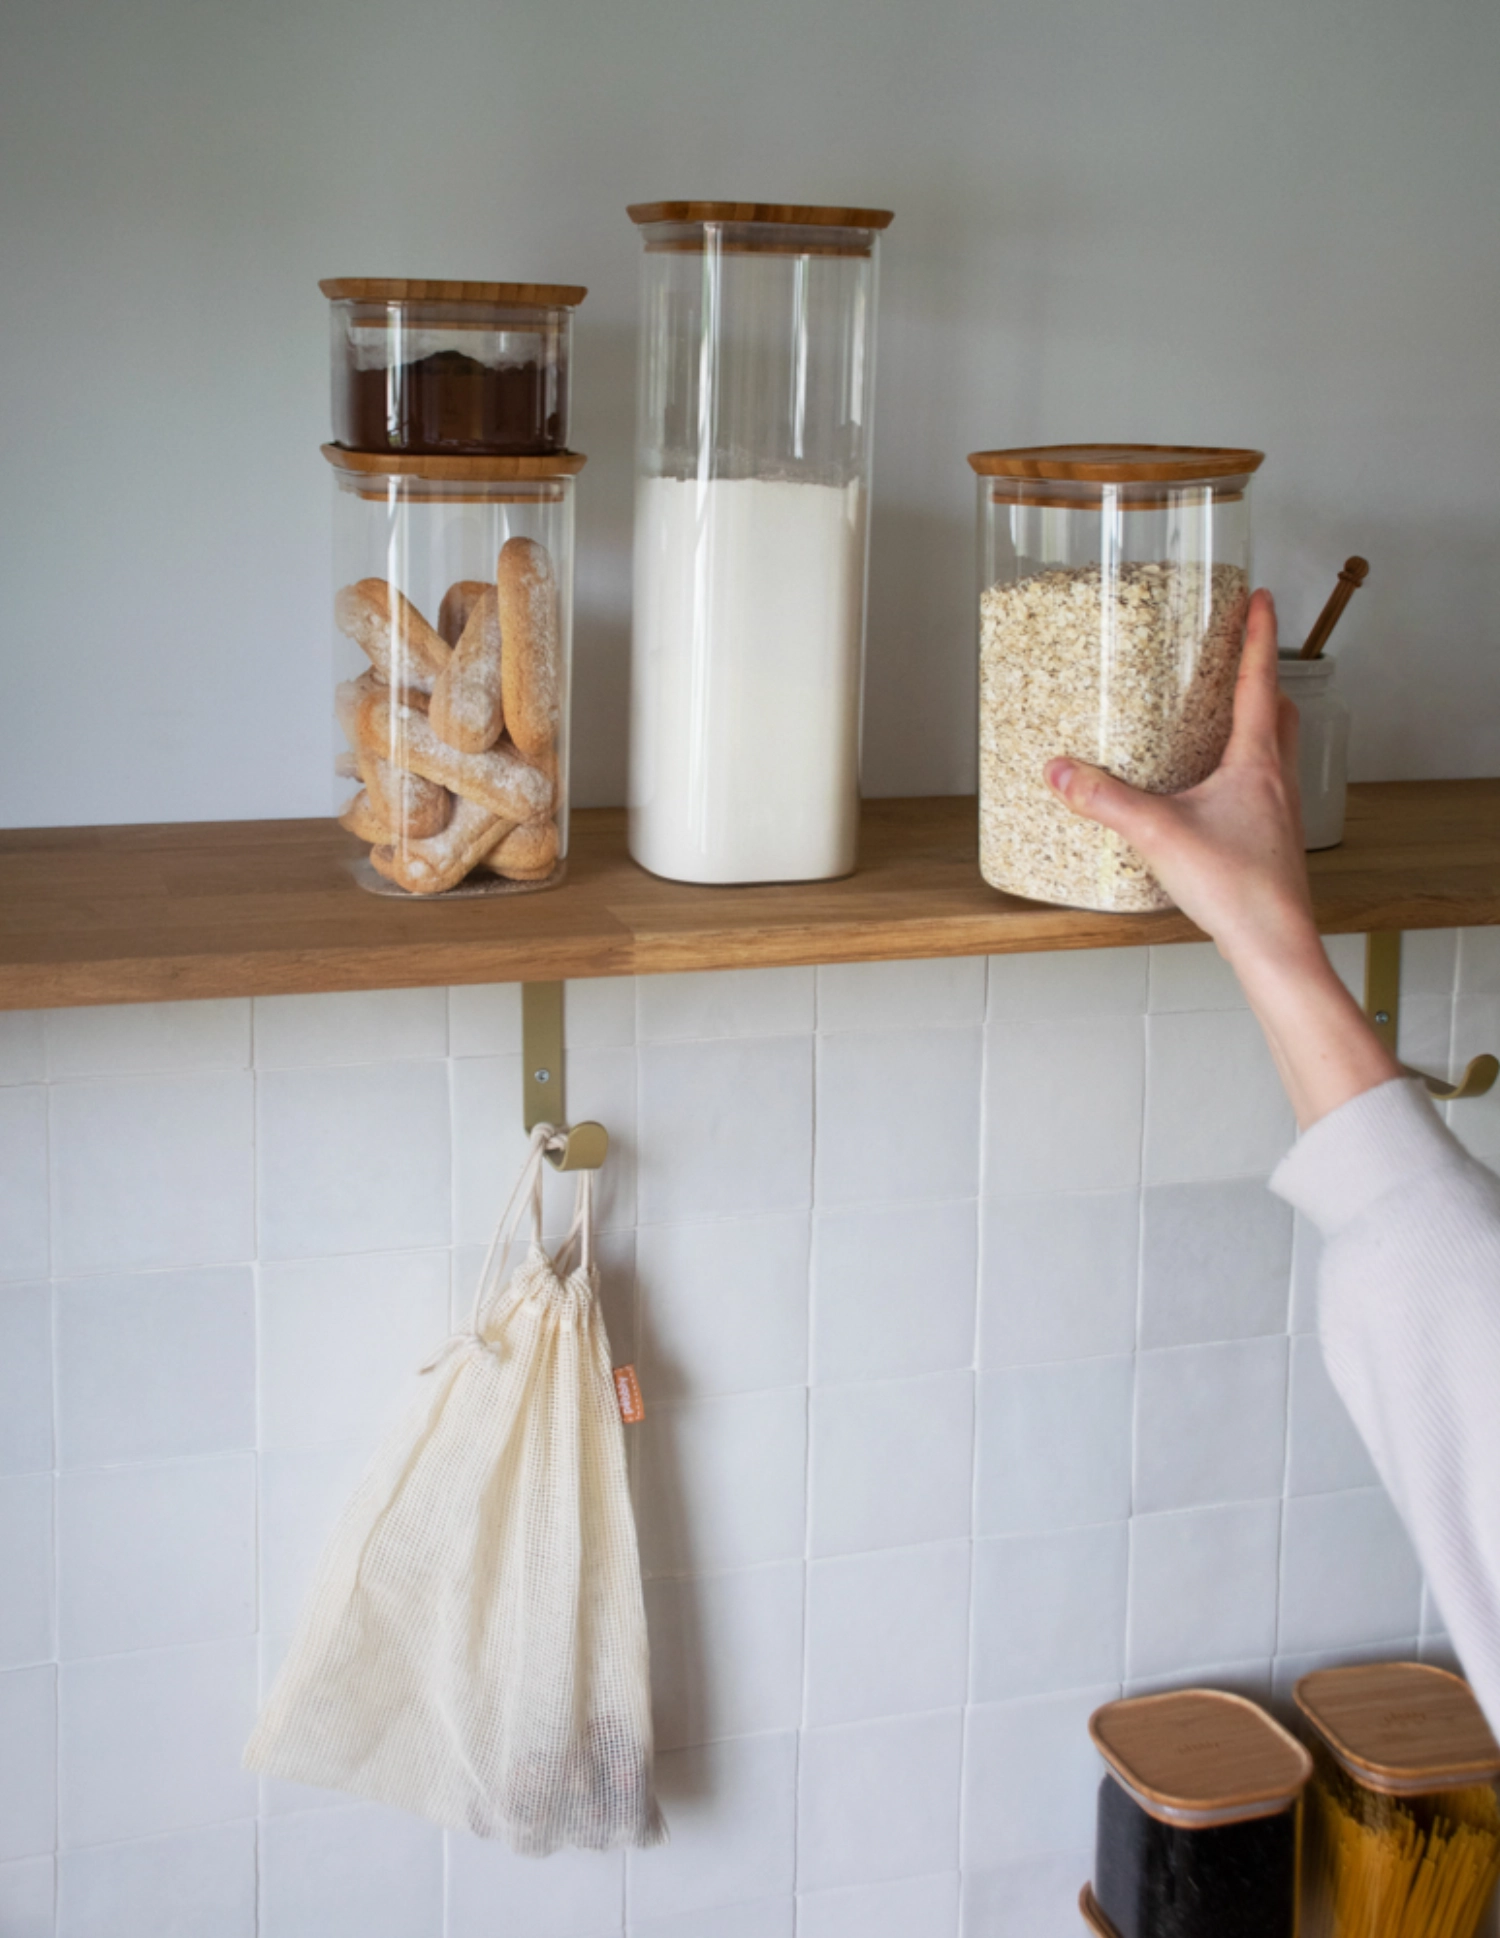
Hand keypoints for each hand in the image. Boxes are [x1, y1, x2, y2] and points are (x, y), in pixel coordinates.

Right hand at [1044, 589, 1316, 973]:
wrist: (1275, 943)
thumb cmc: (1235, 887)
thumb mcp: (1157, 834)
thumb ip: (1105, 800)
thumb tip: (1060, 770)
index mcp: (1257, 761)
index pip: (1261, 680)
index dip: (1259, 634)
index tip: (1260, 596)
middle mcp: (1277, 779)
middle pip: (1281, 711)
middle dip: (1263, 678)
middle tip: (1240, 657)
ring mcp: (1279, 811)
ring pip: (1278, 750)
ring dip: (1259, 724)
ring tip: (1224, 717)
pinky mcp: (1271, 840)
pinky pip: (1264, 787)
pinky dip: (1246, 770)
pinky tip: (1215, 790)